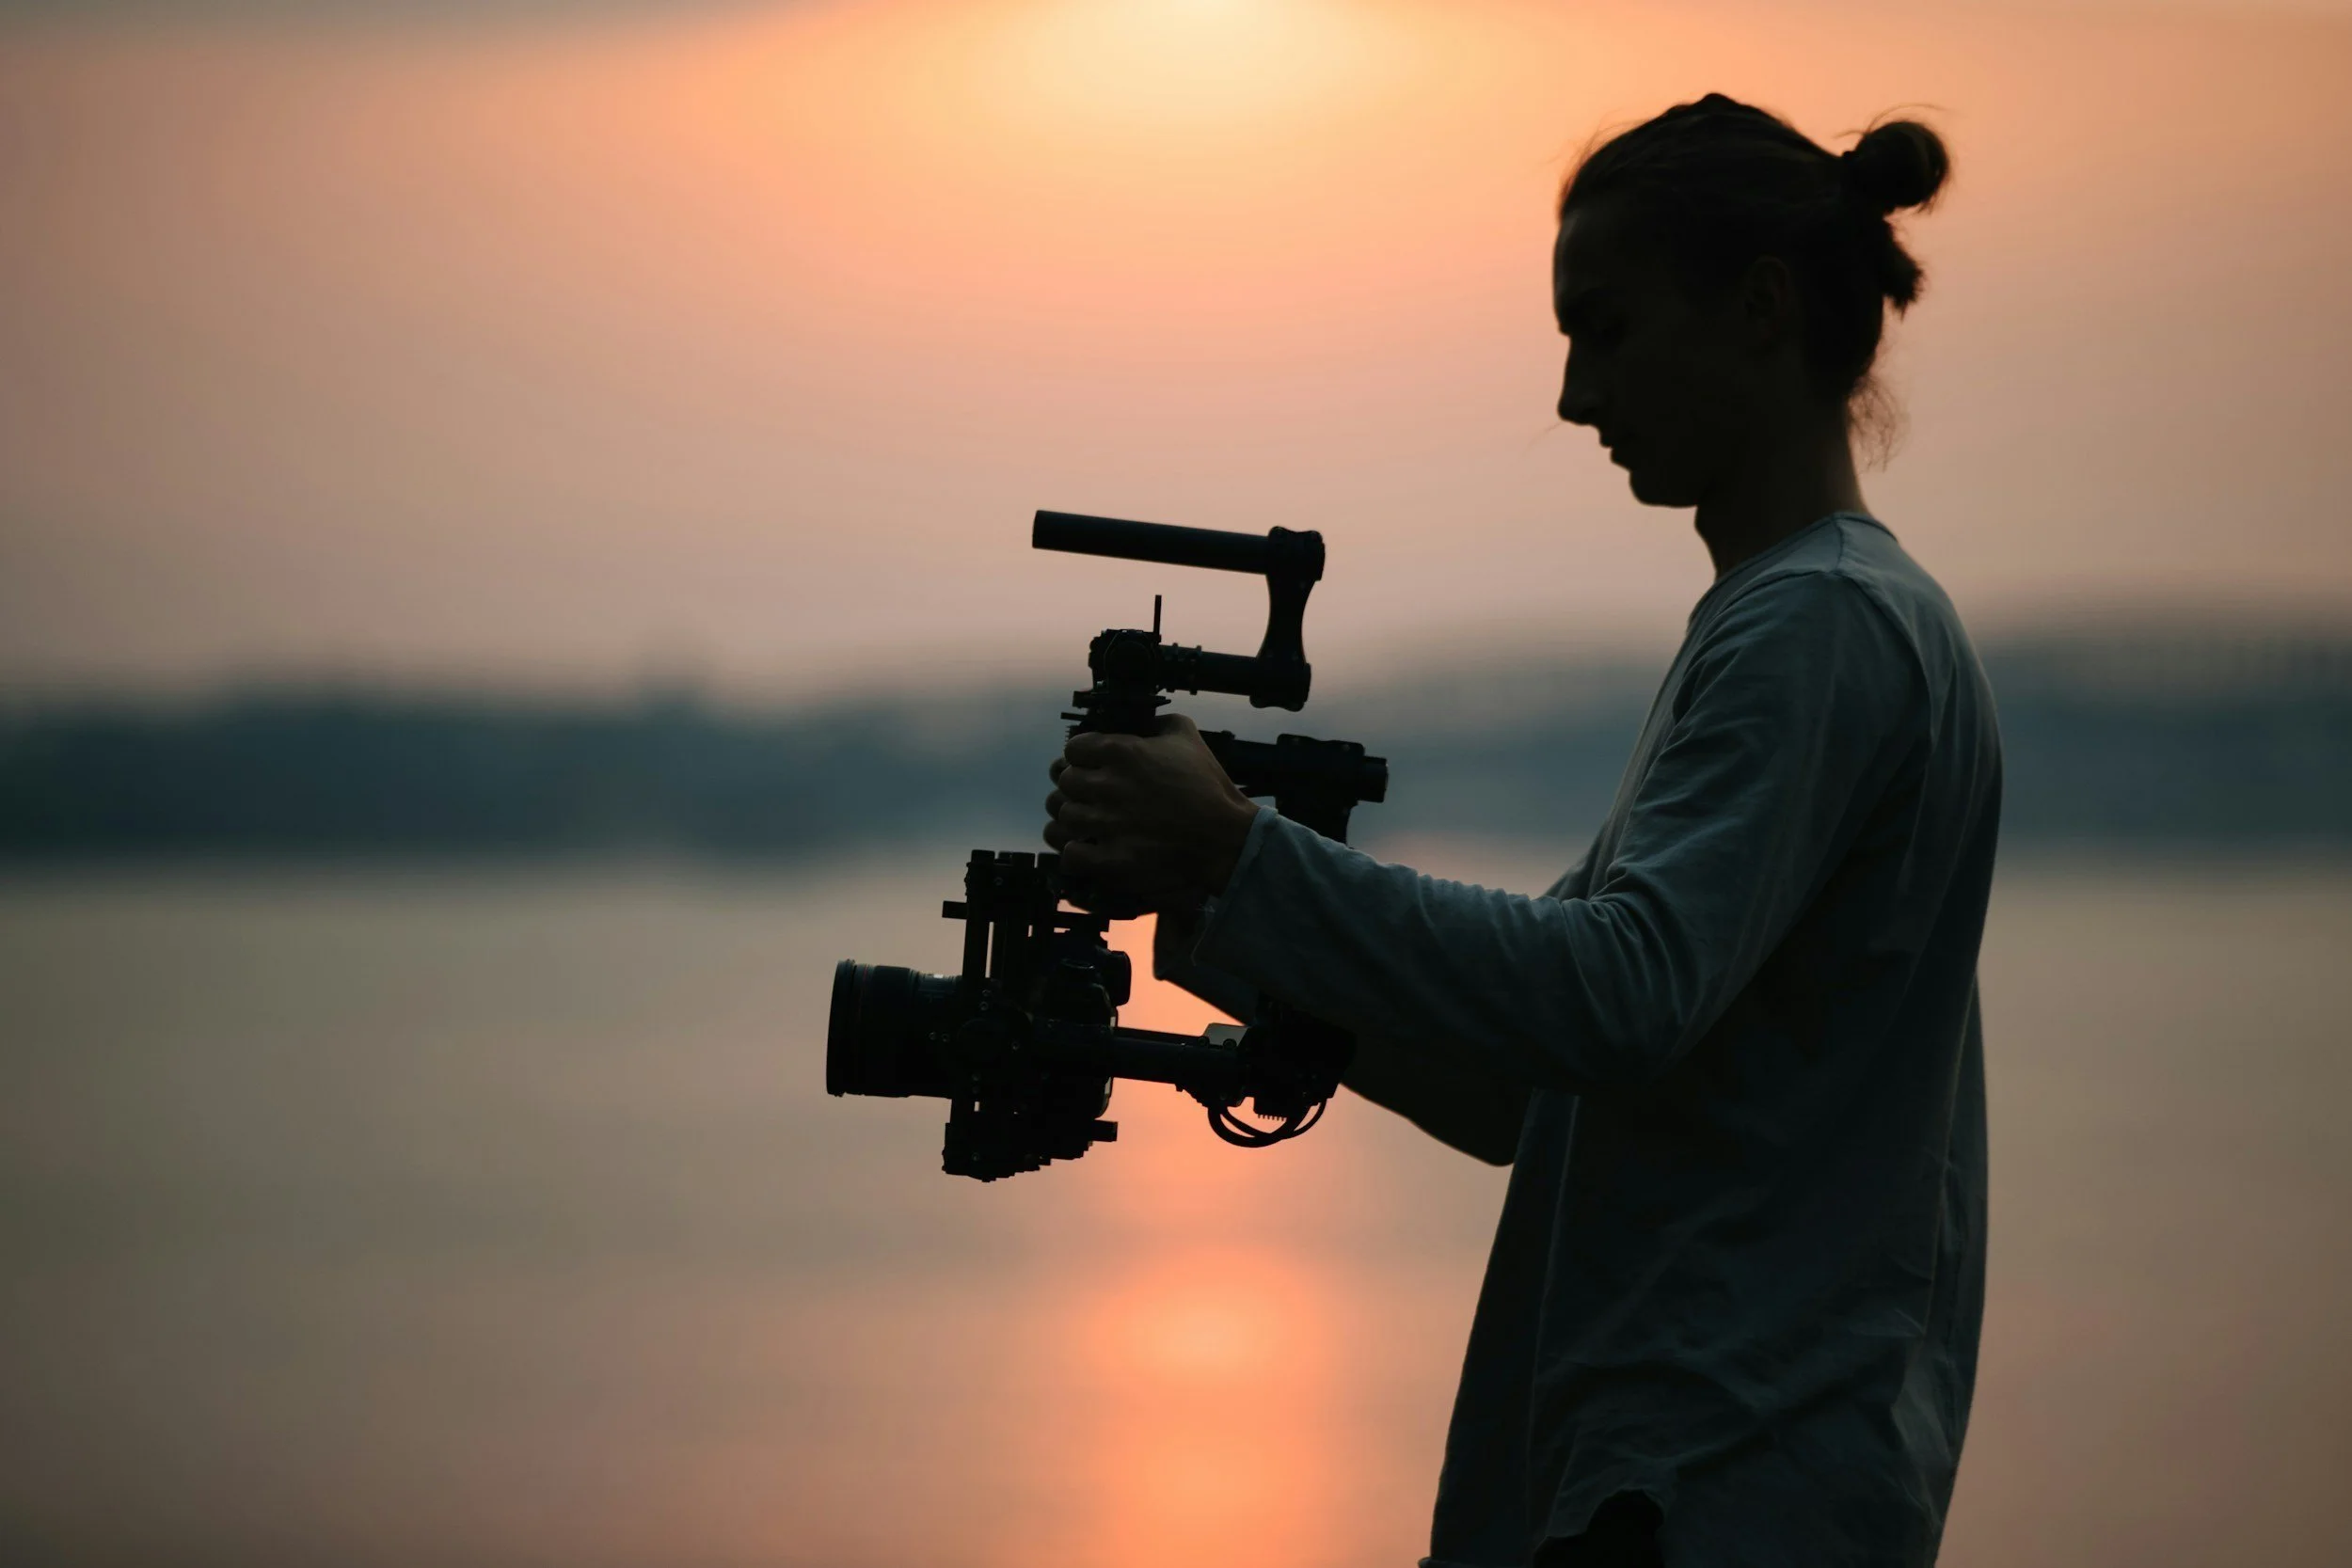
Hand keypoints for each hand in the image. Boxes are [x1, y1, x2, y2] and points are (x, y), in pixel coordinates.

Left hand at [1043, 714, 1259, 908]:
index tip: (1091, 768)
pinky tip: (1089, 849)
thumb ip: (1157, 723)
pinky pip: (1070, 854)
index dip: (1081, 759)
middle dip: (1076, 789)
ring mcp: (1108, 824)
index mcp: (1122, 751)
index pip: (1073, 750)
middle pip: (1065, 783)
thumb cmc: (1209, 787)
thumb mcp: (1188, 738)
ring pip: (1062, 817)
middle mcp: (1108, 785)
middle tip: (1092, 797)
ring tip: (1088, 824)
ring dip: (1073, 820)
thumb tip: (1141, 722)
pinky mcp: (1112, 860)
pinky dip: (1075, 852)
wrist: (1228, 839)